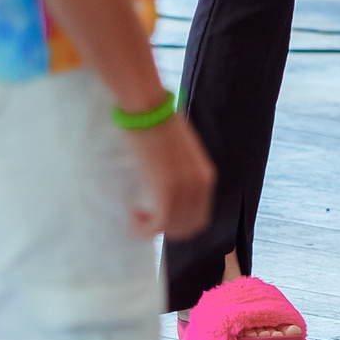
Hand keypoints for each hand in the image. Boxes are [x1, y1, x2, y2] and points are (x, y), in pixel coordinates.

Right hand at [123, 112, 215, 240]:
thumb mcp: (179, 150)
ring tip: (137, 216)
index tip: (159, 215)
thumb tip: (168, 179)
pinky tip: (134, 218)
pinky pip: (159, 225)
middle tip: (146, 219)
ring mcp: (185, 189)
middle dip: (167, 229)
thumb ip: (181, 170)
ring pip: (173, 229)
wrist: (148, 109)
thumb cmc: (158, 123)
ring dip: (153, 229)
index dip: (179, 222)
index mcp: (206, 175)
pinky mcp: (167, 190)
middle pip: (189, 228)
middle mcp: (200, 185)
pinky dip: (145, 229)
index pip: (199, 215)